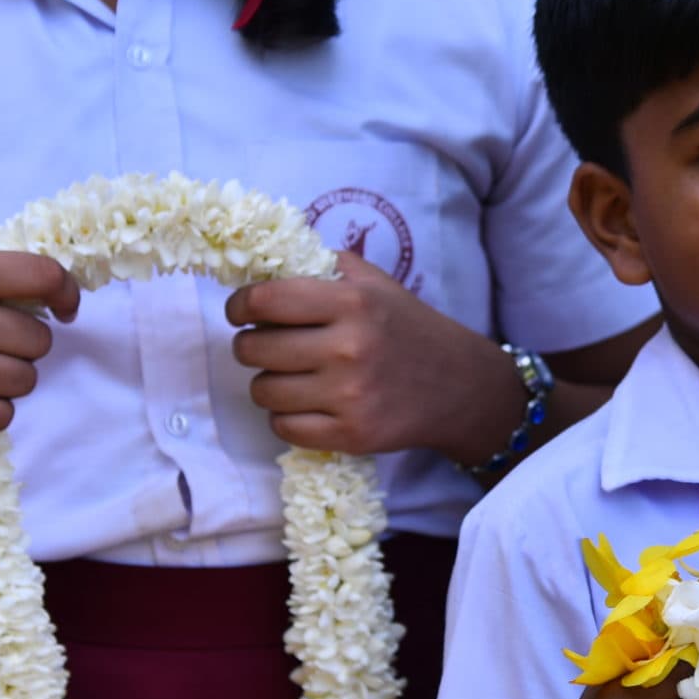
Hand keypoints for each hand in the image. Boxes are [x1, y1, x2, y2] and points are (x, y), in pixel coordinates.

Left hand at [227, 253, 516, 458]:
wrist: (459, 385)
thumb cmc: (406, 327)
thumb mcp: (374, 282)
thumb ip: (321, 266)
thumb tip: (259, 265)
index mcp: (352, 302)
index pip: (265, 300)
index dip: (240, 305)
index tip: (241, 311)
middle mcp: (350, 348)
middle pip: (254, 349)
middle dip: (251, 346)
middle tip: (268, 346)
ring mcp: (350, 396)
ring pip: (263, 391)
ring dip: (269, 383)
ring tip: (293, 376)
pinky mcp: (351, 434)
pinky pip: (283, 427)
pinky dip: (287, 416)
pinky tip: (308, 404)